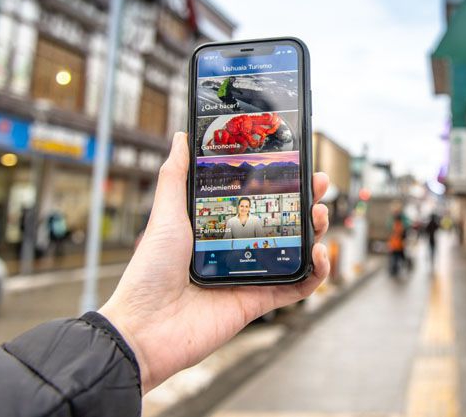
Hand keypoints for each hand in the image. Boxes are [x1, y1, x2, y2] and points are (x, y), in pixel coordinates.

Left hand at [99, 133, 329, 392]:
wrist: (144, 329)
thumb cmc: (149, 272)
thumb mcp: (165, 215)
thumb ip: (175, 176)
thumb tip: (181, 136)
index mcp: (218, 226)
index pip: (258, 198)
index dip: (281, 182)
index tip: (296, 163)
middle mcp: (238, 248)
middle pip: (284, 221)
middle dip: (306, 201)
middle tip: (319, 185)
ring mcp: (250, 275)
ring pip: (297, 250)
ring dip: (316, 231)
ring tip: (320, 215)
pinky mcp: (259, 301)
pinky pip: (297, 287)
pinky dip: (316, 273)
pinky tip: (318, 254)